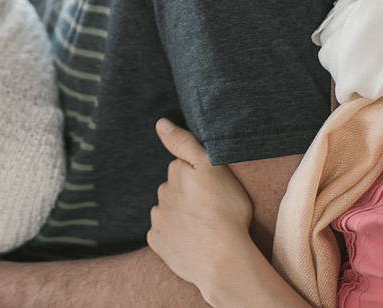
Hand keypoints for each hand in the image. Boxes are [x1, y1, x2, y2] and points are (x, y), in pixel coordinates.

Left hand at [147, 119, 257, 291]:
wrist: (222, 259)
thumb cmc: (225, 211)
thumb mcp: (211, 166)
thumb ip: (183, 142)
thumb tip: (160, 123)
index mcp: (175, 173)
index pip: (182, 167)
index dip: (199, 177)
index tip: (213, 189)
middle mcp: (161, 194)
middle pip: (173, 189)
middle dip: (187, 196)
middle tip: (211, 209)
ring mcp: (158, 219)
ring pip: (167, 212)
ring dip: (180, 216)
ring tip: (203, 228)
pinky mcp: (157, 243)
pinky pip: (162, 235)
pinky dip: (174, 237)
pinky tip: (191, 242)